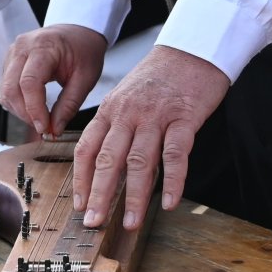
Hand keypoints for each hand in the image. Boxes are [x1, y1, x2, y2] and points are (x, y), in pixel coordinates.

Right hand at [0, 24, 108, 137]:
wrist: (78, 31)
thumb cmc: (84, 50)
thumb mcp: (86, 78)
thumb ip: (69, 105)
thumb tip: (54, 130)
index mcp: (44, 46)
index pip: (29, 83)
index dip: (34, 109)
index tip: (45, 128)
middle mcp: (22, 47)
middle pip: (11, 88)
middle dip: (25, 114)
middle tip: (44, 128)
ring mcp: (13, 52)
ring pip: (5, 90)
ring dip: (20, 110)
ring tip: (41, 118)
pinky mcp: (10, 60)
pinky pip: (6, 87)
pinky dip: (17, 102)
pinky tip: (33, 107)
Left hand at [74, 45, 229, 230]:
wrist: (191, 50)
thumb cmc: (159, 77)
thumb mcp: (127, 97)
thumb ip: (115, 126)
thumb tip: (106, 165)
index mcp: (110, 110)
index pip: (88, 148)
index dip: (82, 179)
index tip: (80, 204)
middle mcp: (128, 114)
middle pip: (108, 159)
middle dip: (100, 194)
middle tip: (94, 222)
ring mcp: (155, 116)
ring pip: (139, 161)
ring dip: (135, 196)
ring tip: (132, 222)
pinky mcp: (184, 118)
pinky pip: (176, 154)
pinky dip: (173, 181)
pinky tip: (170, 202)